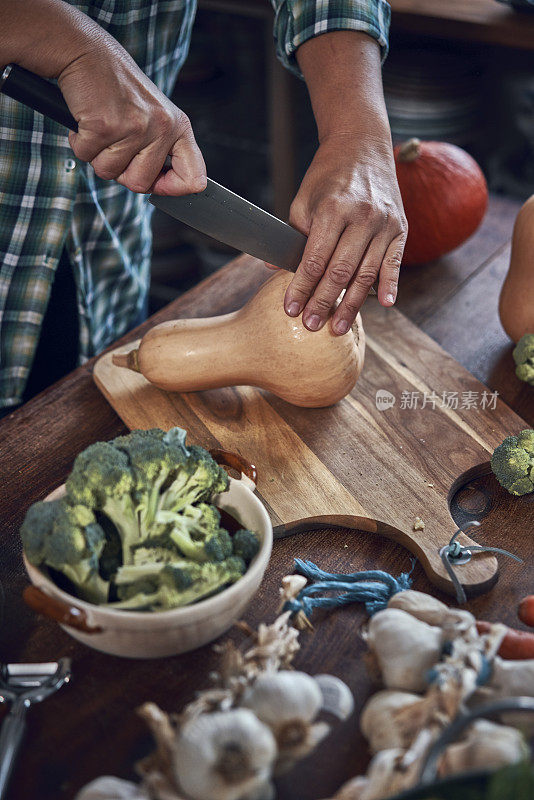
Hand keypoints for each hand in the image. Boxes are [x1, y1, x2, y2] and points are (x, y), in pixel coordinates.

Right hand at [58, 38, 205, 195]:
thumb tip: (162, 189)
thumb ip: (161, 150)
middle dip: (120, 172)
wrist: (87, 53)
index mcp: (178, 127)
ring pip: (110, 173)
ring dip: (97, 155)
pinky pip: (86, 156)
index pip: (193, 179)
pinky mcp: (105, 125)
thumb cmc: (118, 87)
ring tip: (101, 126)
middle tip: (114, 144)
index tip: (157, 185)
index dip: (173, 190)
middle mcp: (162, 127)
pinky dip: (80, 142)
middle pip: (140, 184)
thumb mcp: (154, 115)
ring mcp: (134, 127)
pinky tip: (86, 120)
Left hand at [280, 134, 406, 334]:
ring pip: (366, 273)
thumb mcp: (303, 199)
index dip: (301, 288)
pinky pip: (394, 262)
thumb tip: (274, 269)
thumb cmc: (327, 175)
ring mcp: (384, 223)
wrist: (362, 144)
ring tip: (337, 327)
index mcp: (332, 208)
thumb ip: (293, 236)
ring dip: (352, 304)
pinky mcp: (401, 227)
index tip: (290, 309)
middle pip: (340, 271)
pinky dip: (390, 284)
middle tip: (311, 326)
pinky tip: (386, 305)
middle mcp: (362, 216)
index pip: (314, 259)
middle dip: (323, 302)